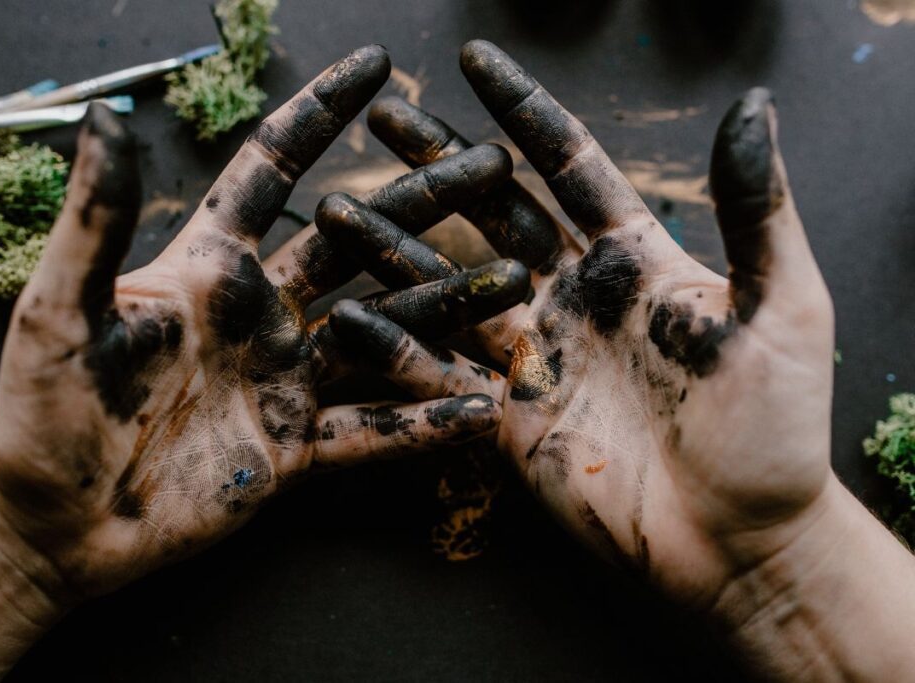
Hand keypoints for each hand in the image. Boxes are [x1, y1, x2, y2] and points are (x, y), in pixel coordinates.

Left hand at [0, 46, 526, 599]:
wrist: (54, 521)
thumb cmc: (42, 410)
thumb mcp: (62, 310)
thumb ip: (93, 219)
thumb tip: (102, 117)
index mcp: (210, 268)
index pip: (275, 170)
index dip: (321, 113)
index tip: (376, 64)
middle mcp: (260, 314)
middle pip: (357, 245)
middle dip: (424, 204)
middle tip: (490, 167)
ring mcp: (284, 380)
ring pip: (382, 334)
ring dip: (446, 309)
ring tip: (512, 282)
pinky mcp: (295, 447)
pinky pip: (372, 430)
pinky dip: (423, 423)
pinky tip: (479, 406)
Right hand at [323, 41, 835, 608]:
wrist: (738, 538)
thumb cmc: (774, 428)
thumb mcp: (783, 309)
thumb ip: (758, 211)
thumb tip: (750, 108)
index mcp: (634, 259)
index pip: (568, 166)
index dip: (522, 111)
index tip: (473, 61)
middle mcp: (576, 296)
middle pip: (495, 212)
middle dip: (442, 160)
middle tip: (388, 115)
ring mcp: (538, 353)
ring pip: (452, 284)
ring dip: (396, 245)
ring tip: (338, 206)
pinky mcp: (509, 412)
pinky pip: (441, 370)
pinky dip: (395, 344)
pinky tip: (349, 311)